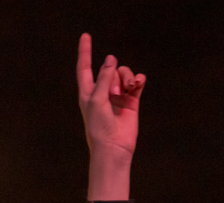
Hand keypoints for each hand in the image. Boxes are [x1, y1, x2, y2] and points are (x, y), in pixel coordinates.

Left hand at [76, 34, 144, 159]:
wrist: (114, 146)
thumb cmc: (99, 126)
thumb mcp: (97, 100)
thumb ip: (104, 78)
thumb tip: (110, 59)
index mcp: (88, 92)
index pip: (85, 67)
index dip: (85, 52)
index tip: (86, 36)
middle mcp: (102, 91)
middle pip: (110, 69)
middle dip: (115, 77)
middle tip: (114, 94)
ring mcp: (118, 95)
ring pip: (124, 73)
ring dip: (126, 78)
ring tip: (128, 90)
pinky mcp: (132, 100)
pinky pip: (136, 81)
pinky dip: (138, 79)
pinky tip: (138, 82)